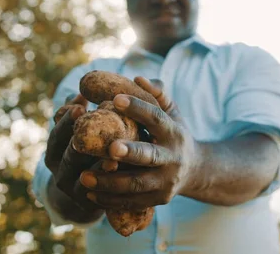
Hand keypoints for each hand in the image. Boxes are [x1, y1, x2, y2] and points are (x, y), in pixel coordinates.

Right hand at [44, 94, 102, 212]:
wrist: (93, 189)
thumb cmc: (88, 148)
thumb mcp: (80, 129)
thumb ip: (80, 110)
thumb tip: (82, 91)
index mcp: (56, 147)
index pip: (57, 133)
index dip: (65, 120)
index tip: (80, 106)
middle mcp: (60, 168)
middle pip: (66, 155)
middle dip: (80, 141)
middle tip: (97, 130)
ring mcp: (72, 188)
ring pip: (83, 176)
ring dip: (96, 165)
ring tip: (111, 154)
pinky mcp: (88, 202)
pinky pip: (96, 194)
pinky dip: (106, 183)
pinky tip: (119, 172)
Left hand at [79, 77, 199, 210]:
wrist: (195, 170)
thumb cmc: (173, 133)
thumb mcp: (172, 111)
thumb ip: (157, 93)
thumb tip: (138, 78)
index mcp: (173, 132)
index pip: (155, 117)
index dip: (137, 108)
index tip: (114, 99)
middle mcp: (172, 157)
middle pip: (149, 155)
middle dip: (130, 152)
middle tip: (109, 147)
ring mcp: (166, 181)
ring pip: (137, 184)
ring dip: (109, 182)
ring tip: (83, 176)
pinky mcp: (159, 199)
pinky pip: (132, 201)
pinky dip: (110, 200)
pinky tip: (89, 193)